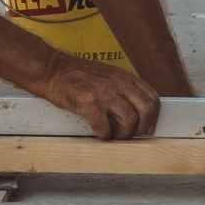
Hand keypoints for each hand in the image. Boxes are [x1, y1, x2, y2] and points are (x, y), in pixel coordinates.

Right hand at [39, 57, 160, 140]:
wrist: (51, 69)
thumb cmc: (77, 75)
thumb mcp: (107, 75)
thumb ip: (122, 88)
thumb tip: (138, 111)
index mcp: (123, 76)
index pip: (152, 96)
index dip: (153, 116)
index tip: (147, 127)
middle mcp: (117, 82)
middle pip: (146, 109)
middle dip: (142, 128)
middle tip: (131, 135)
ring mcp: (103, 91)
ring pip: (129, 119)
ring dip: (123, 134)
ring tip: (113, 134)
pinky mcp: (88, 102)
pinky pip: (104, 126)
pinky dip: (103, 134)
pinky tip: (98, 132)